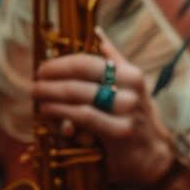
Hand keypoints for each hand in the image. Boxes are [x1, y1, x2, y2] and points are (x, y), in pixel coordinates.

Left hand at [33, 38, 175, 185]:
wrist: (154, 156)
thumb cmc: (137, 119)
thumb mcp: (132, 87)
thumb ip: (115, 61)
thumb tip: (98, 34)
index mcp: (131, 74)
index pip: (88, 61)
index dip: (60, 63)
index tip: (42, 69)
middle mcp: (130, 88)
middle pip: (79, 77)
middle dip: (50, 80)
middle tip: (34, 85)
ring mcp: (126, 110)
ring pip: (77, 96)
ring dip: (50, 96)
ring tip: (37, 99)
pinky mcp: (119, 132)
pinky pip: (81, 117)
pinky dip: (60, 113)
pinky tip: (48, 113)